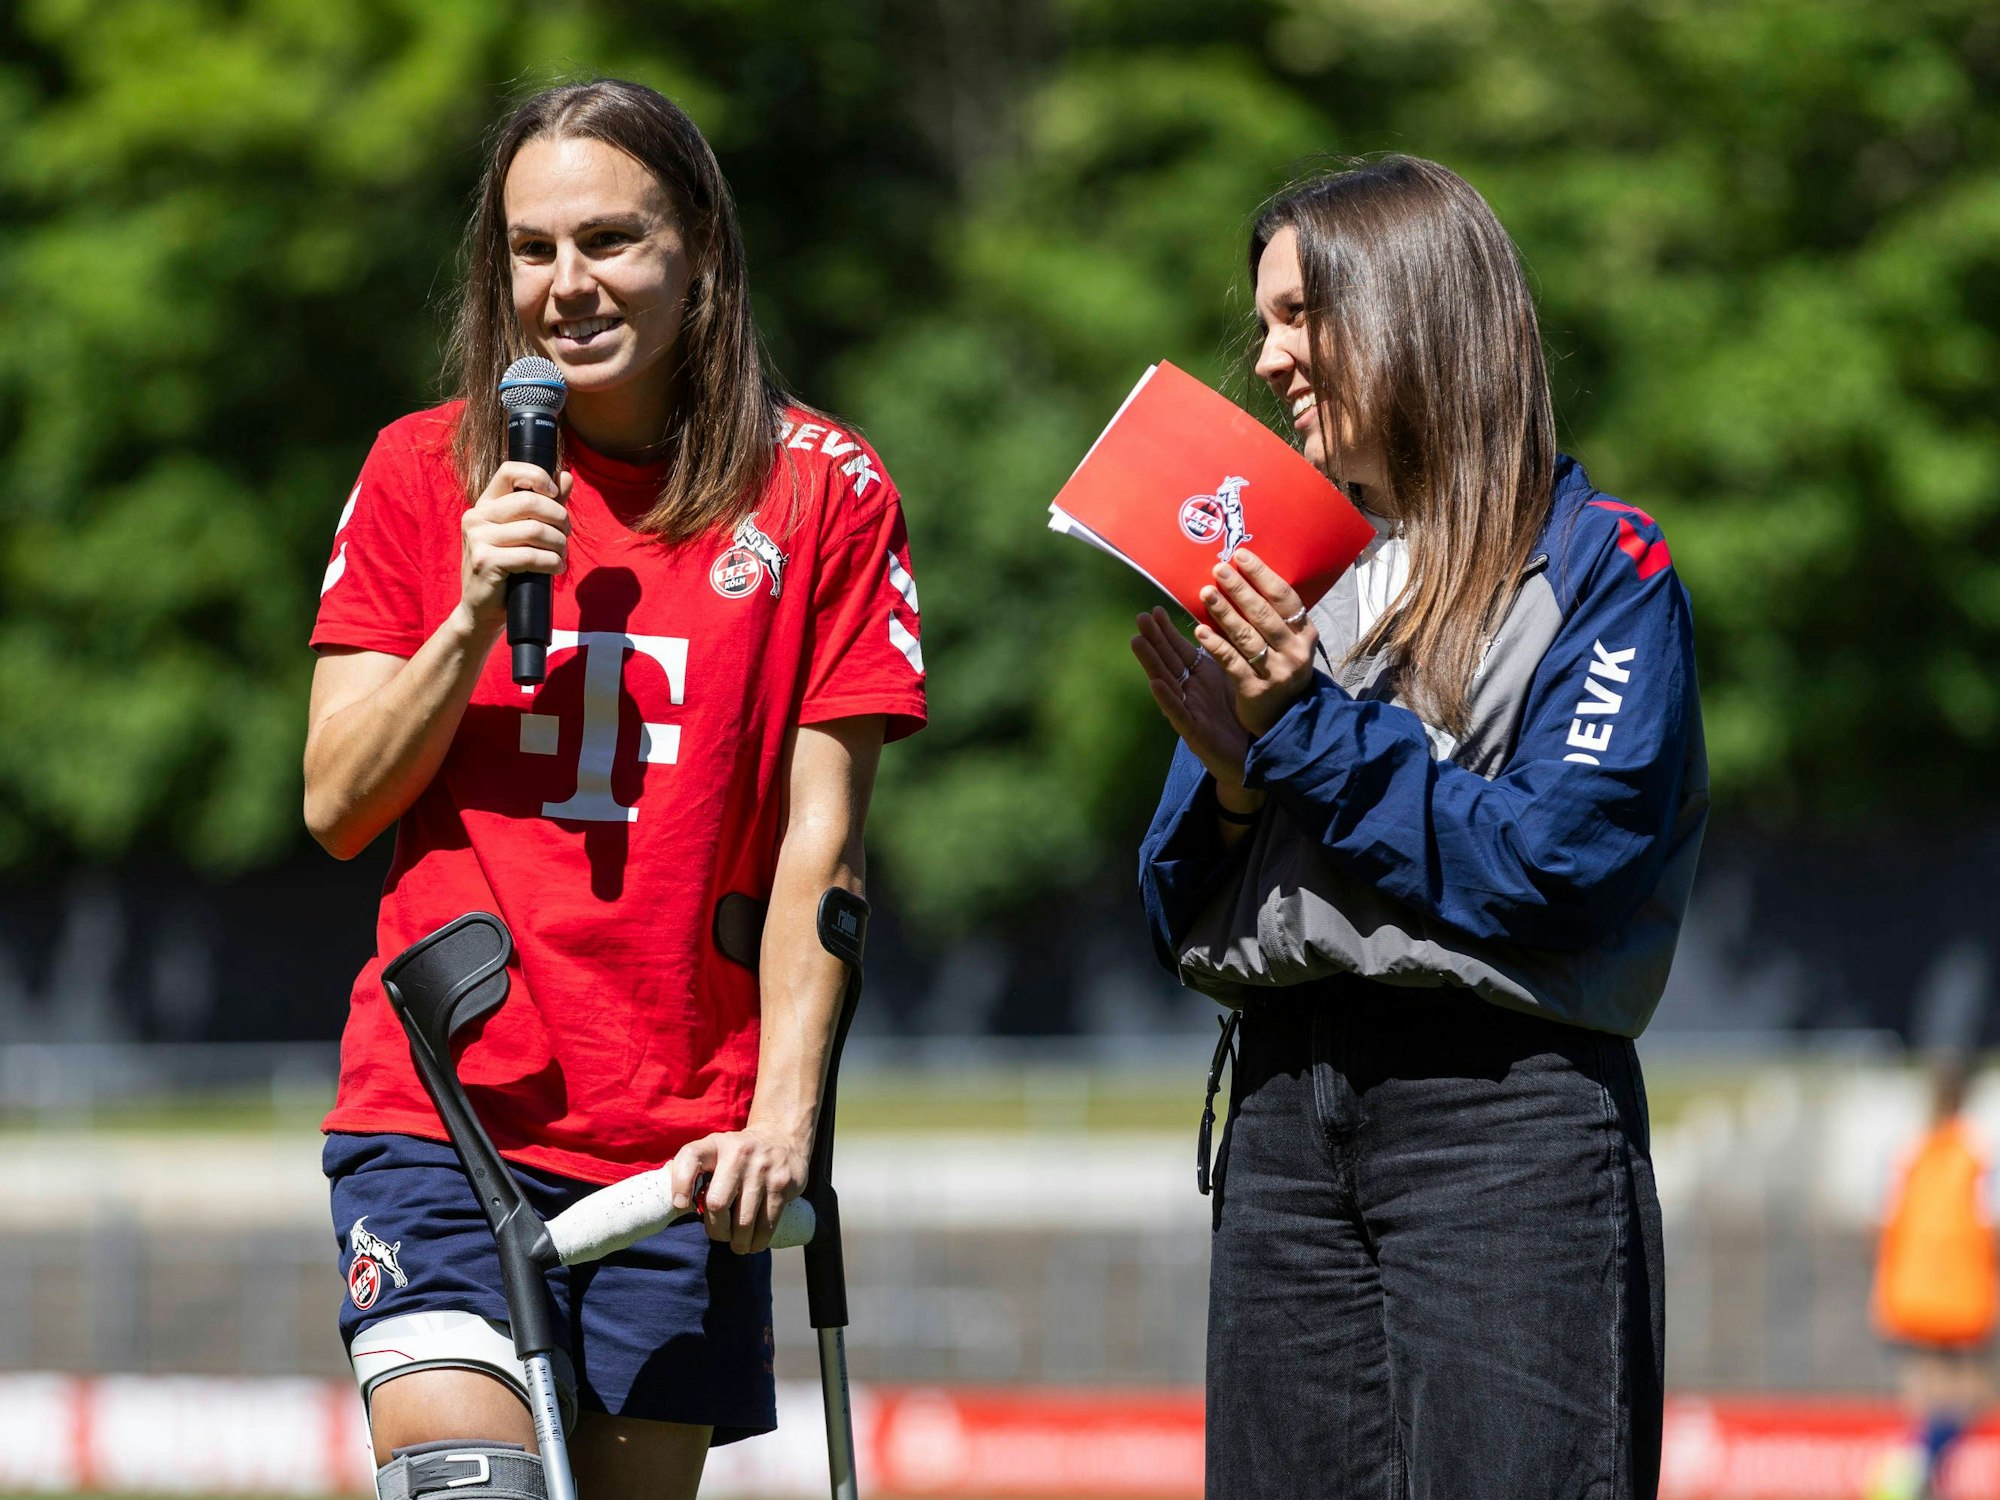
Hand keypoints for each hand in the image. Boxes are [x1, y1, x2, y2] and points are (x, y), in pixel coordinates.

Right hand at [458, 462, 573, 627]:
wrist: (482, 612)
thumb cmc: (508, 571)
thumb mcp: (525, 535)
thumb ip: (546, 505)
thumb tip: (566, 475)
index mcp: (485, 505)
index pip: (510, 470)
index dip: (538, 476)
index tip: (555, 495)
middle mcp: (476, 517)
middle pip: (530, 500)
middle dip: (559, 517)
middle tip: (566, 535)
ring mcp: (477, 538)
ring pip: (535, 529)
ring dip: (558, 544)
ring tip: (561, 556)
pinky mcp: (484, 561)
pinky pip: (531, 555)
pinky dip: (552, 562)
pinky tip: (556, 569)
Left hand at [666, 1126, 808, 1253]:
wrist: (783, 1138)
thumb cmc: (738, 1154)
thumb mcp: (716, 1150)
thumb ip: (694, 1170)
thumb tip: (677, 1205)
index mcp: (715, 1144)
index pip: (690, 1157)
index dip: (680, 1184)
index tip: (680, 1206)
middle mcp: (738, 1153)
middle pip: (717, 1203)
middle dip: (716, 1229)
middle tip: (720, 1235)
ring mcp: (762, 1169)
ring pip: (743, 1221)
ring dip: (738, 1242)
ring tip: (738, 1245)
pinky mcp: (782, 1184)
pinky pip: (767, 1224)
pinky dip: (758, 1241)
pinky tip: (754, 1243)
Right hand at [1131, 607, 1253, 791]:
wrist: (1250, 759)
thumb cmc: (1238, 718)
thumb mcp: (1230, 682)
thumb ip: (1221, 658)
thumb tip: (1215, 629)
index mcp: (1199, 679)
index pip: (1178, 651)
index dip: (1166, 631)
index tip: (1155, 610)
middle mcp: (1190, 693)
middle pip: (1167, 662)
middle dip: (1153, 639)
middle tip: (1140, 617)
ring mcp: (1189, 712)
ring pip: (1166, 683)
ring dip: (1151, 663)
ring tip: (1137, 642)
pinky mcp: (1194, 733)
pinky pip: (1178, 713)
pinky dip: (1167, 698)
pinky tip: (1156, 683)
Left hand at [1194, 549, 1318, 738]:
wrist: (1287, 718)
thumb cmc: (1281, 668)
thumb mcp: (1288, 641)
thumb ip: (1273, 615)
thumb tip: (1244, 575)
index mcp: (1305, 633)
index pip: (1284, 598)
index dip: (1262, 575)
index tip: (1240, 556)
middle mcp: (1295, 651)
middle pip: (1263, 614)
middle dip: (1239, 589)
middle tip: (1217, 569)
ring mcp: (1277, 672)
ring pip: (1247, 636)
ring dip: (1224, 612)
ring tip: (1205, 593)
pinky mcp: (1256, 690)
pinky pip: (1233, 662)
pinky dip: (1216, 645)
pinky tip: (1199, 630)